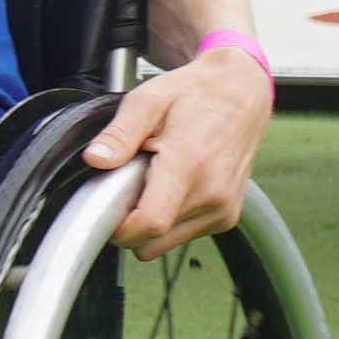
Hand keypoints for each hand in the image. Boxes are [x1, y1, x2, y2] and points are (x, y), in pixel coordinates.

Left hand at [82, 45, 271, 256]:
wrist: (242, 94)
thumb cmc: (195, 94)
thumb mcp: (148, 100)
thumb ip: (120, 133)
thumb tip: (96, 160)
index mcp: (189, 163)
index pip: (150, 222)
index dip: (119, 226)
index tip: (105, 208)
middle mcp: (212, 193)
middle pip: (152, 240)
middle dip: (129, 222)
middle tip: (129, 184)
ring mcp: (222, 209)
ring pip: (165, 244)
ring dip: (150, 221)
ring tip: (153, 181)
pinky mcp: (226, 217)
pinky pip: (183, 237)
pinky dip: (169, 220)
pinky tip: (173, 188)